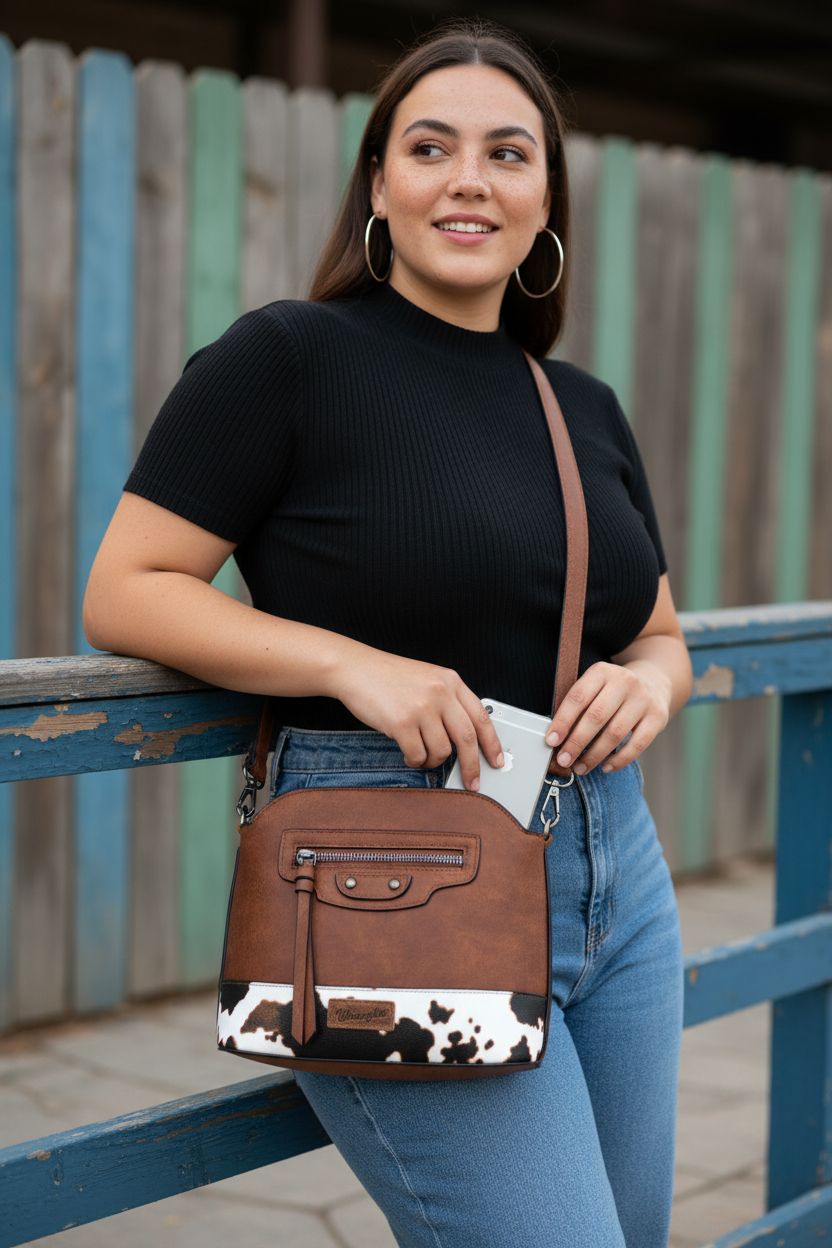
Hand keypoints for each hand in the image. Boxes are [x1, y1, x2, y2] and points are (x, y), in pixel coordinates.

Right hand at [328, 645, 504, 791]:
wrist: (355, 668)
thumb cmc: (388, 676)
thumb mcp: (427, 678)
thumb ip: (447, 700)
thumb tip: (464, 737)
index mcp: (451, 681)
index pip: (482, 717)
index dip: (492, 743)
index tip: (496, 761)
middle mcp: (440, 692)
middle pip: (467, 738)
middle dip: (472, 766)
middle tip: (472, 781)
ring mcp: (422, 707)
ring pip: (442, 751)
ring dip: (433, 761)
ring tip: (421, 755)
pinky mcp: (402, 722)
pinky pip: (418, 755)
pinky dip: (414, 760)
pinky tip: (407, 753)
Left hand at [544, 660, 670, 774]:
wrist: (653, 682)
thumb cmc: (613, 691)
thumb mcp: (595, 686)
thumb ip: (578, 706)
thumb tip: (557, 738)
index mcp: (602, 672)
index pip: (578, 697)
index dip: (563, 721)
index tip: (551, 741)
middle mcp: (624, 682)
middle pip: (596, 717)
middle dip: (576, 742)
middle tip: (564, 760)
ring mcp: (643, 700)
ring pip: (615, 733)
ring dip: (594, 755)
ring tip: (580, 768)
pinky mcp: (658, 717)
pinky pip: (637, 745)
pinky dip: (619, 760)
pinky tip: (605, 767)